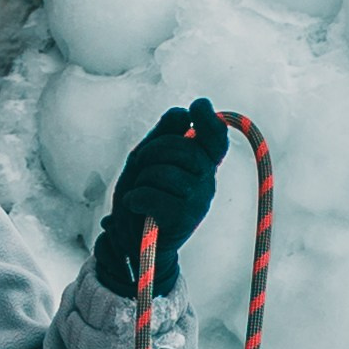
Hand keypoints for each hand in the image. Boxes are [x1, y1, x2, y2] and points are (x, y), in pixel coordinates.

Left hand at [93, 99, 227, 297]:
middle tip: (140, 170)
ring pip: (162, 171)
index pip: (215, 138)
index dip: (209, 120)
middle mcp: (207, 180)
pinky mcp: (184, 219)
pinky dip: (135, 198)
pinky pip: (151, 194)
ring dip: (140, 180)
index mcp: (202, 164)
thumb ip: (163, 135)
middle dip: (150, 152)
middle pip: (180, 147)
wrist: (133, 243)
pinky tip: (135, 206)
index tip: (198, 106)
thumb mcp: (146, 161)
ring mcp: (198, 200)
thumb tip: (183, 112)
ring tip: (139, 195)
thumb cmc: (141, 198)